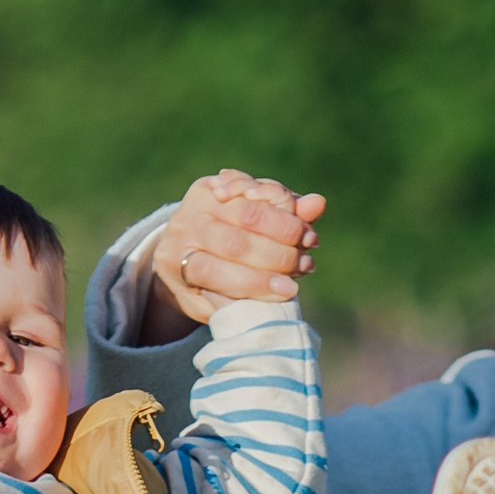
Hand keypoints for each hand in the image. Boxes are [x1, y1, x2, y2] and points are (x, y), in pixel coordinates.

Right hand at [137, 169, 325, 344]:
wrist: (182, 264)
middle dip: (278, 253)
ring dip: (261, 280)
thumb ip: (284, 209)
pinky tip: (267, 301)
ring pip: (221, 268)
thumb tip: (318, 203)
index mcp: (208, 192)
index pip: (252, 207)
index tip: (309, 236)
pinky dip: (243, 298)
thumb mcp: (252, 213)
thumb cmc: (227, 231)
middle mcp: (188, 219)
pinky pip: (213, 294)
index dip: (285, 223)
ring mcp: (177, 253)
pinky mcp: (178, 286)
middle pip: (239, 236)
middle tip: (305, 264)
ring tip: (290, 287)